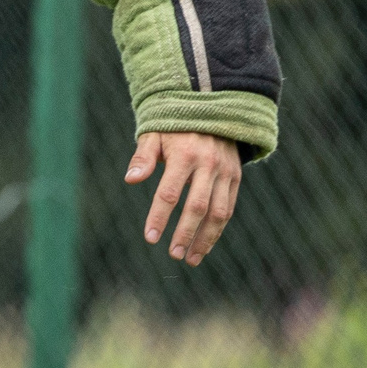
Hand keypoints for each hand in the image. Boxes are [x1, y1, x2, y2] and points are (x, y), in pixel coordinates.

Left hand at [125, 131, 242, 265]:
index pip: (169, 193)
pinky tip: (205, 244)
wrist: (213, 108)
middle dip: (185, 234)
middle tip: (173, 254)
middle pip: (197, 207)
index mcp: (185, 155)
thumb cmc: (175, 125)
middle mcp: (208, 165)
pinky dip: (218, 228)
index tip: (150, 238)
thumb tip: (131, 179)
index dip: (159, 217)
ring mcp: (225, 171)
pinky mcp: (235, 176)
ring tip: (191, 259)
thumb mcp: (155, 133)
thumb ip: (143, 157)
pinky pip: (228, 207)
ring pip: (218, 212)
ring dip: (205, 238)